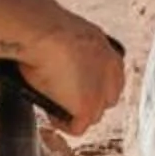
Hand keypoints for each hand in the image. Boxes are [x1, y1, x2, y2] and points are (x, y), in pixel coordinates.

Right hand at [22, 16, 125, 133]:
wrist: (43, 32)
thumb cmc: (47, 28)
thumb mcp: (70, 37)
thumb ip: (77, 54)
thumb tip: (62, 64)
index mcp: (109, 53)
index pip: (110, 80)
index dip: (92, 87)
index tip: (75, 89)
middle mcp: (111, 73)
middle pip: (105, 99)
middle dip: (86, 101)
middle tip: (63, 99)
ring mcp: (101, 92)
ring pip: (93, 115)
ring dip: (74, 113)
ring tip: (54, 105)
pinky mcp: (87, 108)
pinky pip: (78, 127)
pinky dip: (63, 124)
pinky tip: (51, 114)